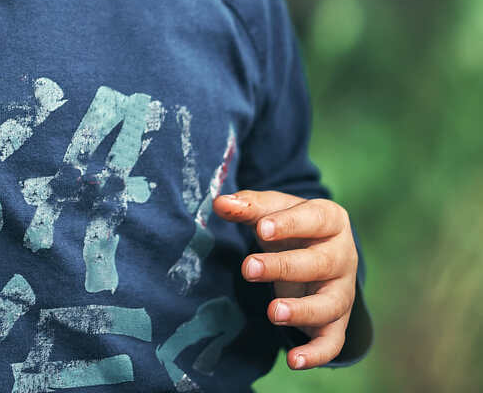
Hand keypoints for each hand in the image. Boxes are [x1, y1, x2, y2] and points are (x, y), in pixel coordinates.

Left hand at [213, 190, 358, 369]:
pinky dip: (316, 353)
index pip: (315, 218)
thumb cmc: (289, 226)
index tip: (261, 228)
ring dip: (303, 311)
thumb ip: (248, 206)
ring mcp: (342, 291)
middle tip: (248, 268)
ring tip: (273, 312)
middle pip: (320, 263)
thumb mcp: (271, 211)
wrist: (315, 249)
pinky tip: (293, 360)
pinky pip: (332, 341)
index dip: (289, 223)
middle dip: (285, 267)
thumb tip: (220, 203)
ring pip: (330, 304)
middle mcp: (343, 256)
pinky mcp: (337, 321)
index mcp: (330, 220)